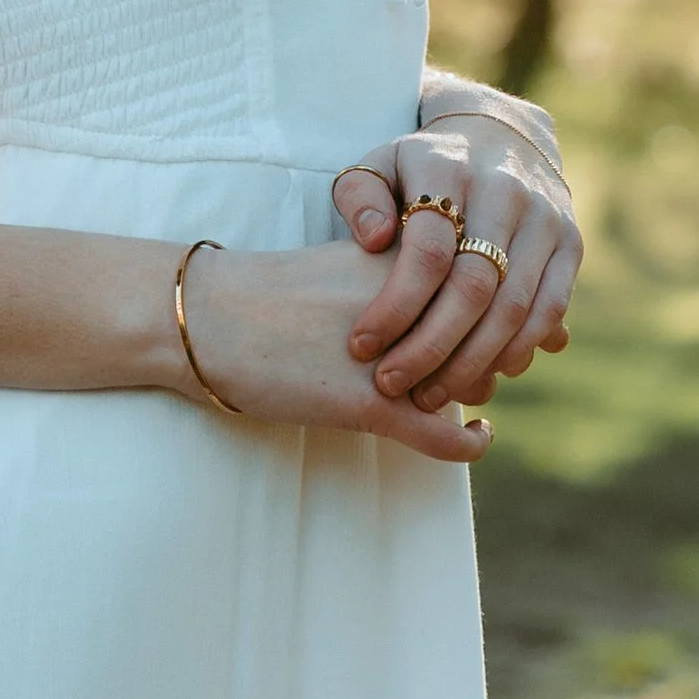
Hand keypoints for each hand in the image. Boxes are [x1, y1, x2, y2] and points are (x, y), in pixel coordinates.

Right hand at [175, 237, 494, 464]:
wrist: (207, 317)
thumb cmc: (272, 294)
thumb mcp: (348, 268)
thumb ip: (403, 276)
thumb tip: (461, 307)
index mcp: (404, 256)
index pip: (482, 285)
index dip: (490, 311)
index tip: (487, 325)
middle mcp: (409, 300)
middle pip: (483, 333)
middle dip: (484, 353)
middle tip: (473, 365)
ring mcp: (394, 354)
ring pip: (469, 381)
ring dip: (474, 391)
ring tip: (468, 396)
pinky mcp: (372, 404)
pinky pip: (441, 434)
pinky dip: (468, 442)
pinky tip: (477, 436)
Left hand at [331, 120, 581, 413]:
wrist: (500, 138)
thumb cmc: (422, 167)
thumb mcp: (379, 164)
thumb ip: (361, 197)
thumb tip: (374, 240)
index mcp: (449, 169)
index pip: (428, 252)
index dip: (395, 306)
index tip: (361, 345)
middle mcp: (504, 191)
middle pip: (473, 288)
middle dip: (431, 347)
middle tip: (392, 383)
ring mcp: (544, 218)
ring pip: (514, 307)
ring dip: (473, 361)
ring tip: (430, 394)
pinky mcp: (570, 243)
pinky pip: (550, 309)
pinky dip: (518, 349)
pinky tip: (484, 374)